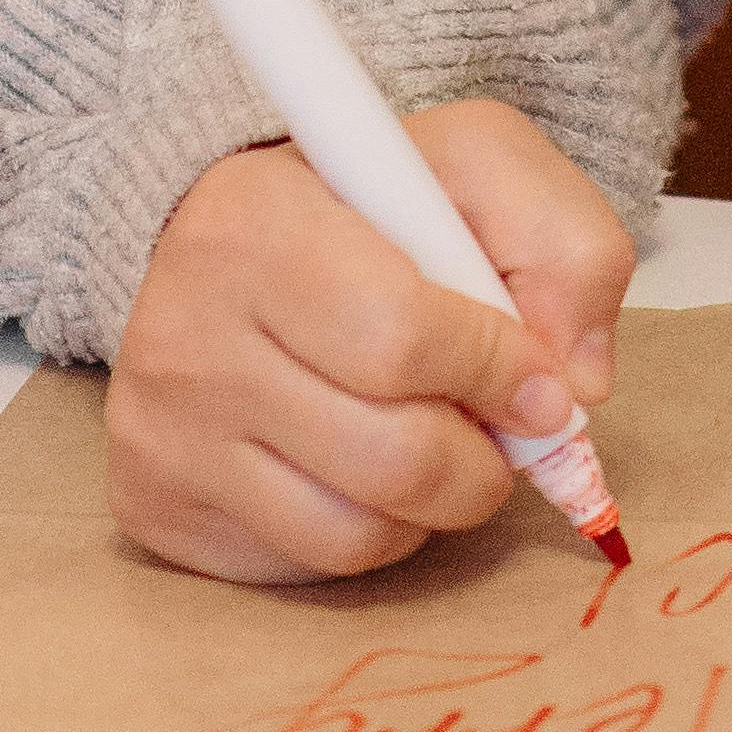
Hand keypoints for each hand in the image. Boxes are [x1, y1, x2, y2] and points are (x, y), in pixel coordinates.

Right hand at [108, 97, 633, 583]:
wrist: (234, 237)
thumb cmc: (370, 203)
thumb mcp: (479, 165)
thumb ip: (562, 244)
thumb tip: (577, 385)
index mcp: (255, 223)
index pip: (401, 338)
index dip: (497, 372)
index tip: (540, 384)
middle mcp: (184, 333)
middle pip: (389, 455)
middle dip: (482, 459)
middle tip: (501, 430)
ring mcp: (161, 430)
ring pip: (353, 531)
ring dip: (432, 504)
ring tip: (435, 438)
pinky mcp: (154, 507)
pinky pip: (305, 565)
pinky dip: (371, 532)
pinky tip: (366, 465)